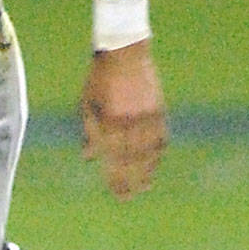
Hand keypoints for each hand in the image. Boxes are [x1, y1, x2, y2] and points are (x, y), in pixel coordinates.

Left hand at [79, 41, 167, 198]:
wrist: (125, 51)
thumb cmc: (99, 78)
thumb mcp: (87, 103)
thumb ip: (89, 131)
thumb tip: (89, 158)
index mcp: (109, 119)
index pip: (112, 157)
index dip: (114, 177)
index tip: (115, 193)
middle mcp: (129, 120)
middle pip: (131, 159)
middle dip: (129, 180)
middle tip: (128, 198)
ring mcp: (146, 115)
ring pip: (148, 151)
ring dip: (146, 172)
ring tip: (144, 188)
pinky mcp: (158, 109)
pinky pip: (161, 137)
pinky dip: (158, 153)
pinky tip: (155, 164)